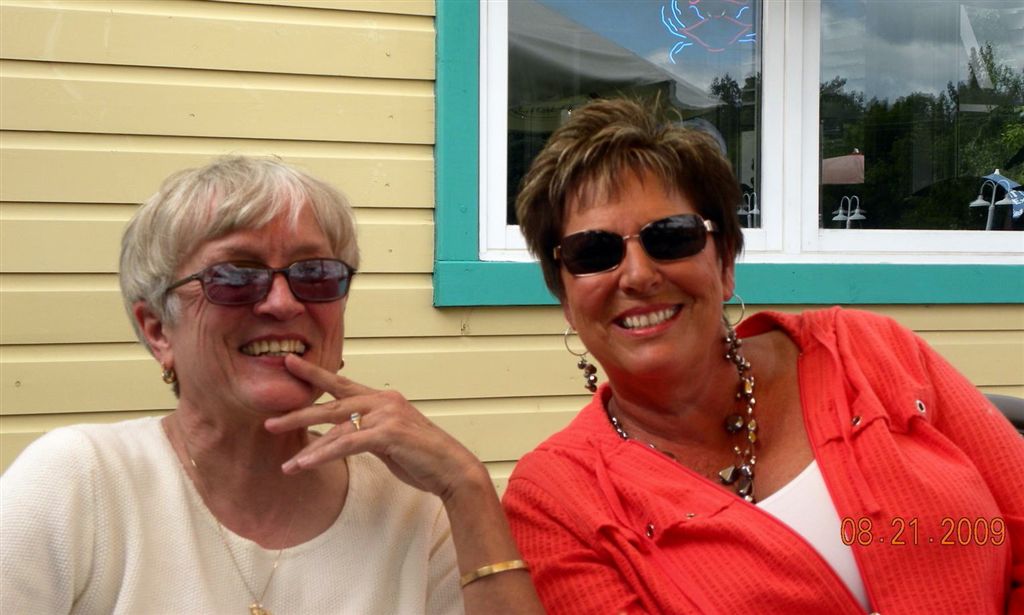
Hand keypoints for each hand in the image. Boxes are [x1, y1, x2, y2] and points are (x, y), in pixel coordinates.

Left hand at [265, 354, 488, 500]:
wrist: (453, 469)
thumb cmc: (422, 458)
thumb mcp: (389, 440)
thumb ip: (367, 432)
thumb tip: (343, 436)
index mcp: (382, 399)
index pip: (342, 384)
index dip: (315, 374)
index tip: (289, 363)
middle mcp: (383, 401)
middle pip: (331, 403)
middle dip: (298, 413)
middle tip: (269, 420)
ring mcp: (386, 415)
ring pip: (336, 428)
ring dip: (309, 448)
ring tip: (286, 463)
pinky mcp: (387, 433)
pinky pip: (347, 443)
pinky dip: (323, 454)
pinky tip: (305, 464)